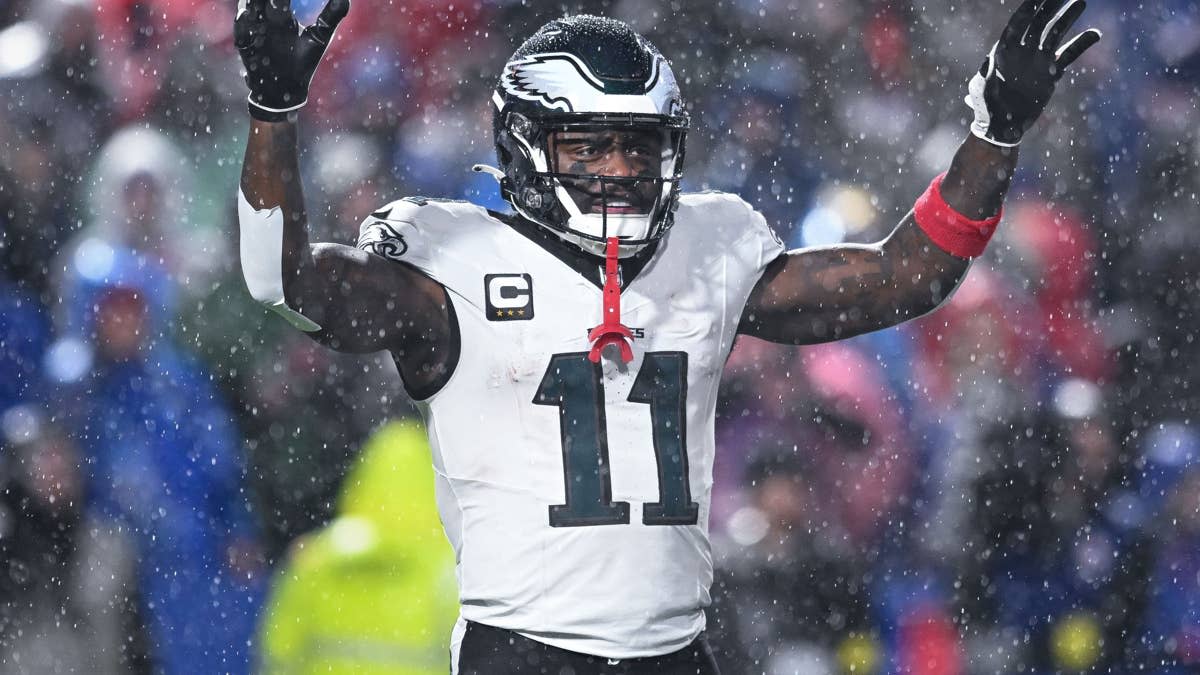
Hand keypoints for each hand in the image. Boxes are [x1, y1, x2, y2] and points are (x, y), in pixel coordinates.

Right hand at [234, 0, 349, 121]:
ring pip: (248, 12)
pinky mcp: (245, 47)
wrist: (286, 90)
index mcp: (283, 16)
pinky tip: (246, 16)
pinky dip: (242, 25)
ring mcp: (254, 32)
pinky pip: (240, 34)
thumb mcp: (318, 37)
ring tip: (254, 1)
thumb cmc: (303, 62)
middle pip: (261, 2)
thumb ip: (331, 16)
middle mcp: (266, 21)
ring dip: (251, 5)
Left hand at [966, 0, 1101, 146]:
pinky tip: (1095, 34)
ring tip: (1080, 2)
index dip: (1028, 9)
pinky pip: (1068, 55)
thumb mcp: (982, 91)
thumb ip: (986, 75)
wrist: (1002, 127)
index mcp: (1004, 51)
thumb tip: (989, 62)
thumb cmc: (986, 108)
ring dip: (1067, 19)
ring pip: (1054, 34)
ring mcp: (1038, 61)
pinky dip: (1081, 45)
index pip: (1018, 24)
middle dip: (1050, 7)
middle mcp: (1022, 52)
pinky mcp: (1050, 74)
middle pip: (1038, 23)